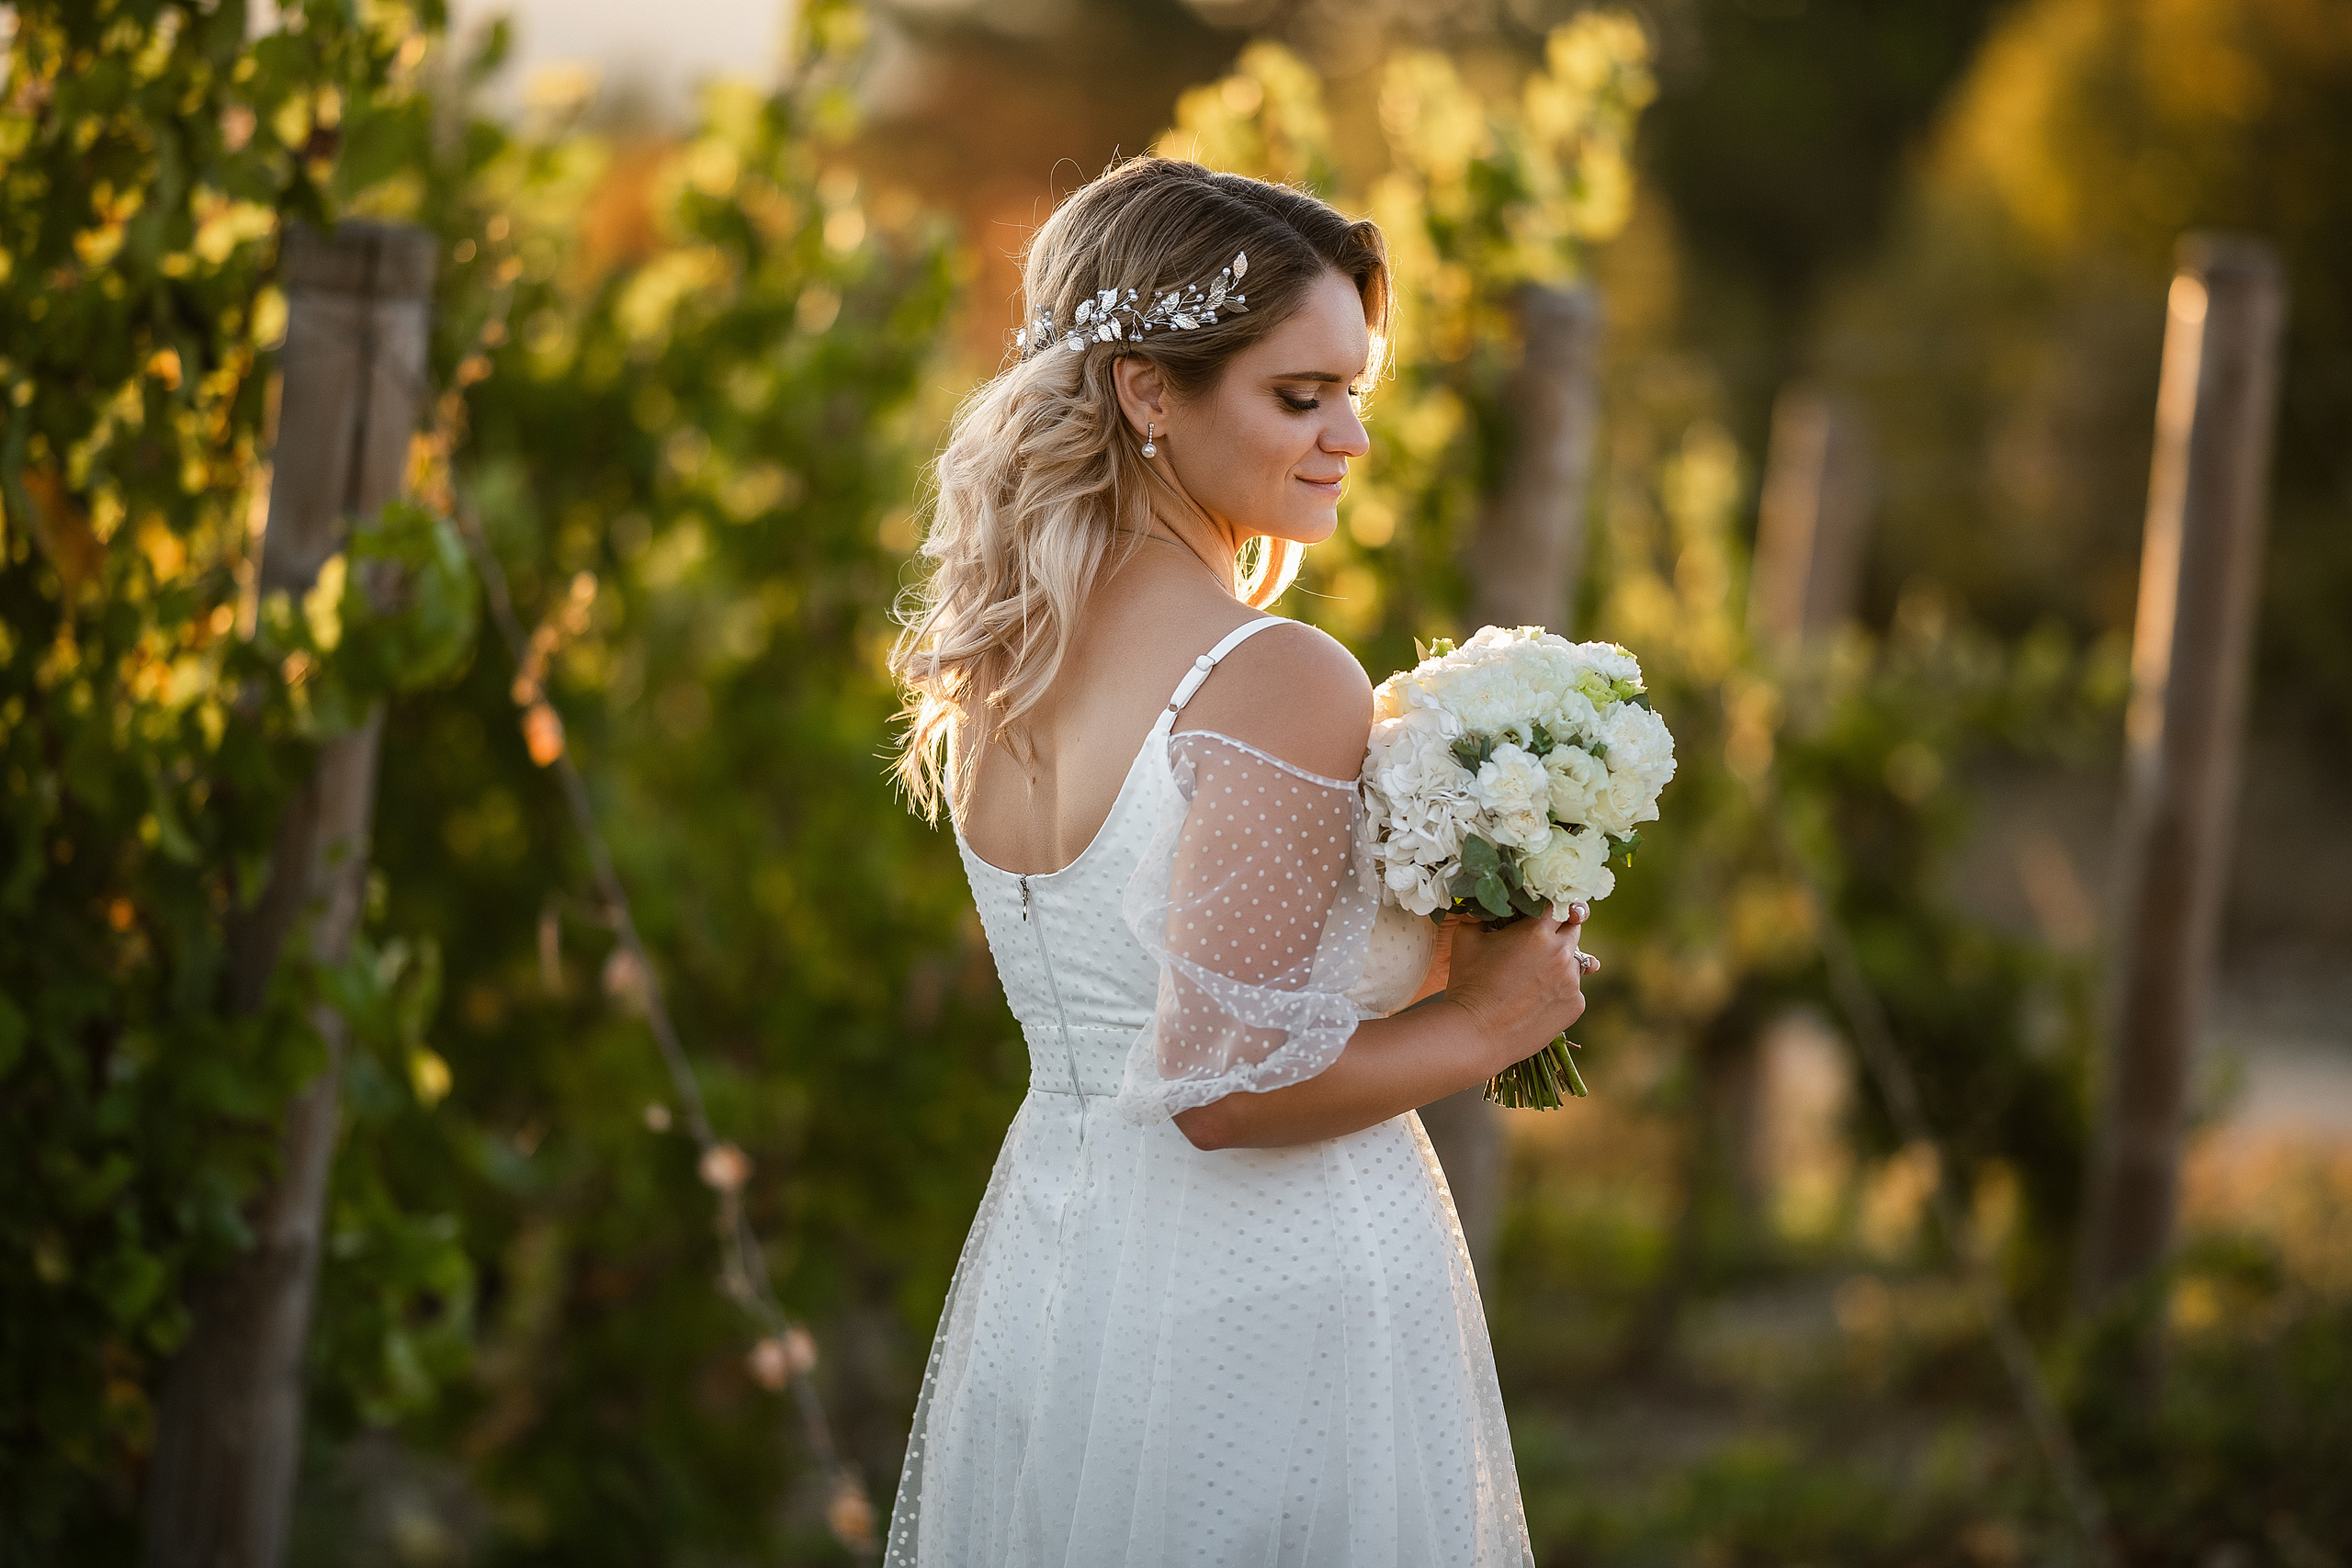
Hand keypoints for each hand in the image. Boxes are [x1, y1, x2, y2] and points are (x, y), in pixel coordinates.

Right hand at [1443, 903, 1594, 1072]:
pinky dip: (1560, 991)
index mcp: (1538, 931)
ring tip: (1533, 978)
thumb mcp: (1467, 937)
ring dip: (1560, 963)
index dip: (1551, 905)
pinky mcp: (1576, 1006)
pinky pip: (1573, 990)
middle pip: (1573, 928)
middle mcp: (1562, 953)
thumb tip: (1490, 907)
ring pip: (1575, 961)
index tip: (1545, 911)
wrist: (1476, 1033)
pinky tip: (1536, 1000)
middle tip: (1539, 942)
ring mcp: (1573, 981)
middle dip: (1559, 931)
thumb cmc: (1468, 984)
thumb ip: (1484, 915)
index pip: (1558, 903)